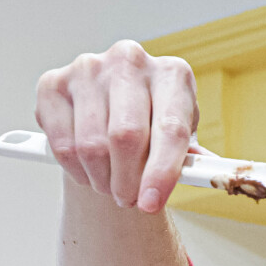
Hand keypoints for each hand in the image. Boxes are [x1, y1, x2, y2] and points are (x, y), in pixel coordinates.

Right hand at [34, 40, 199, 213]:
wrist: (110, 107)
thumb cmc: (153, 124)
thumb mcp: (178, 136)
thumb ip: (191, 158)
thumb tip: (213, 176)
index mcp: (171, 73)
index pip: (169, 128)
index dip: (161, 172)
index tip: (151, 204)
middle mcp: (130, 61)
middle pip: (126, 137)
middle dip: (127, 182)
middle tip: (129, 201)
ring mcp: (88, 68)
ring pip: (91, 145)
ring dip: (102, 180)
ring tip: (111, 186)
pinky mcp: (53, 83)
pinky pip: (62, 144)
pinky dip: (75, 171)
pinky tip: (87, 173)